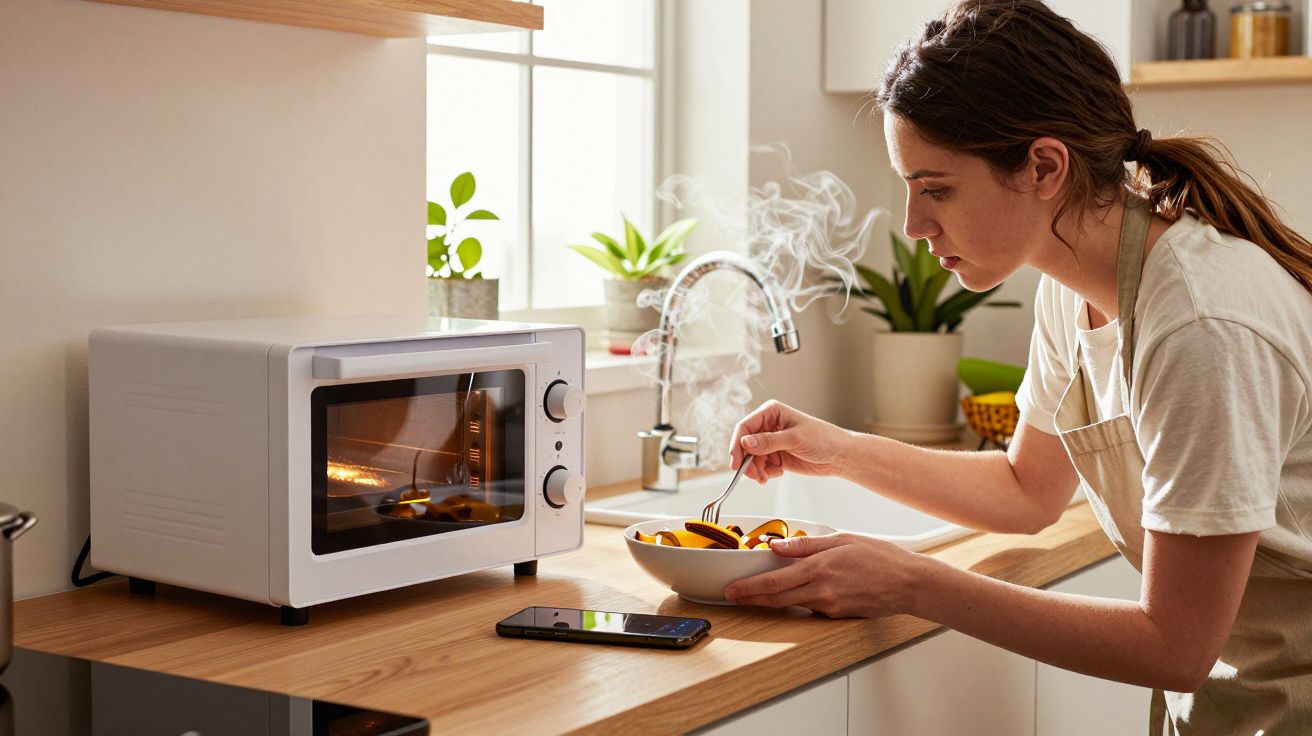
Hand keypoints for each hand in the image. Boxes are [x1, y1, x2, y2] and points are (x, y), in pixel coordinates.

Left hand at [722, 533, 922, 618]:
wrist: (910, 584)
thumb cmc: (881, 558)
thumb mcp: (841, 539)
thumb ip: (806, 545)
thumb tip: (776, 547)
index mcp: (819, 569)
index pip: (774, 582)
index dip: (749, 588)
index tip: (731, 589)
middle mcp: (821, 591)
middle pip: (776, 599)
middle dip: (751, 598)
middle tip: (732, 596)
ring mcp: (829, 607)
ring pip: (792, 604)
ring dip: (772, 600)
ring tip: (757, 592)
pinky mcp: (837, 616)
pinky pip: (811, 608)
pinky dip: (800, 599)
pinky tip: (800, 591)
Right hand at [729, 400, 851, 483]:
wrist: (839, 455)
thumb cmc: (823, 439)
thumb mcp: (794, 439)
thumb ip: (769, 441)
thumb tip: (746, 443)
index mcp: (771, 413)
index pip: (745, 427)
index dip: (737, 444)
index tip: (736, 461)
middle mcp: (769, 426)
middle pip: (745, 444)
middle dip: (747, 461)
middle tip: (752, 474)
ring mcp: (772, 442)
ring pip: (752, 458)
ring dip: (756, 469)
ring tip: (765, 477)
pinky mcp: (776, 455)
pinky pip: (761, 466)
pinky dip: (764, 473)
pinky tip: (775, 474)